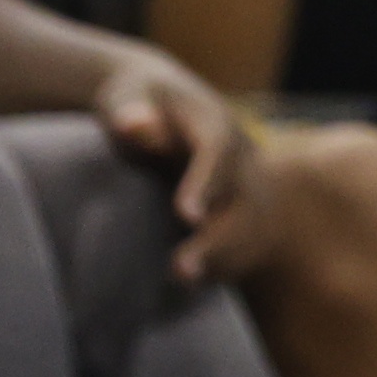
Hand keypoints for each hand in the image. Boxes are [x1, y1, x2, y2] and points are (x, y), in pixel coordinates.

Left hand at [86, 45, 257, 282]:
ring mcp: (243, 182)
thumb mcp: (126, 94)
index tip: (187, 216)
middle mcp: (239, 152)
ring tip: (182, 280)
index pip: (218, 149)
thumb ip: (129, 110)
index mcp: (213, 119)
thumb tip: (134, 124)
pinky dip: (222, 264)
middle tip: (180, 271)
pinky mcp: (237, 208)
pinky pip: (242, 241)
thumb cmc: (137, 99)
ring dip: (222, 258)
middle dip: (219, 237)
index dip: (207, 183)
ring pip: (249, 225)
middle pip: (243, 196)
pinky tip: (190, 281)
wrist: (160, 100)